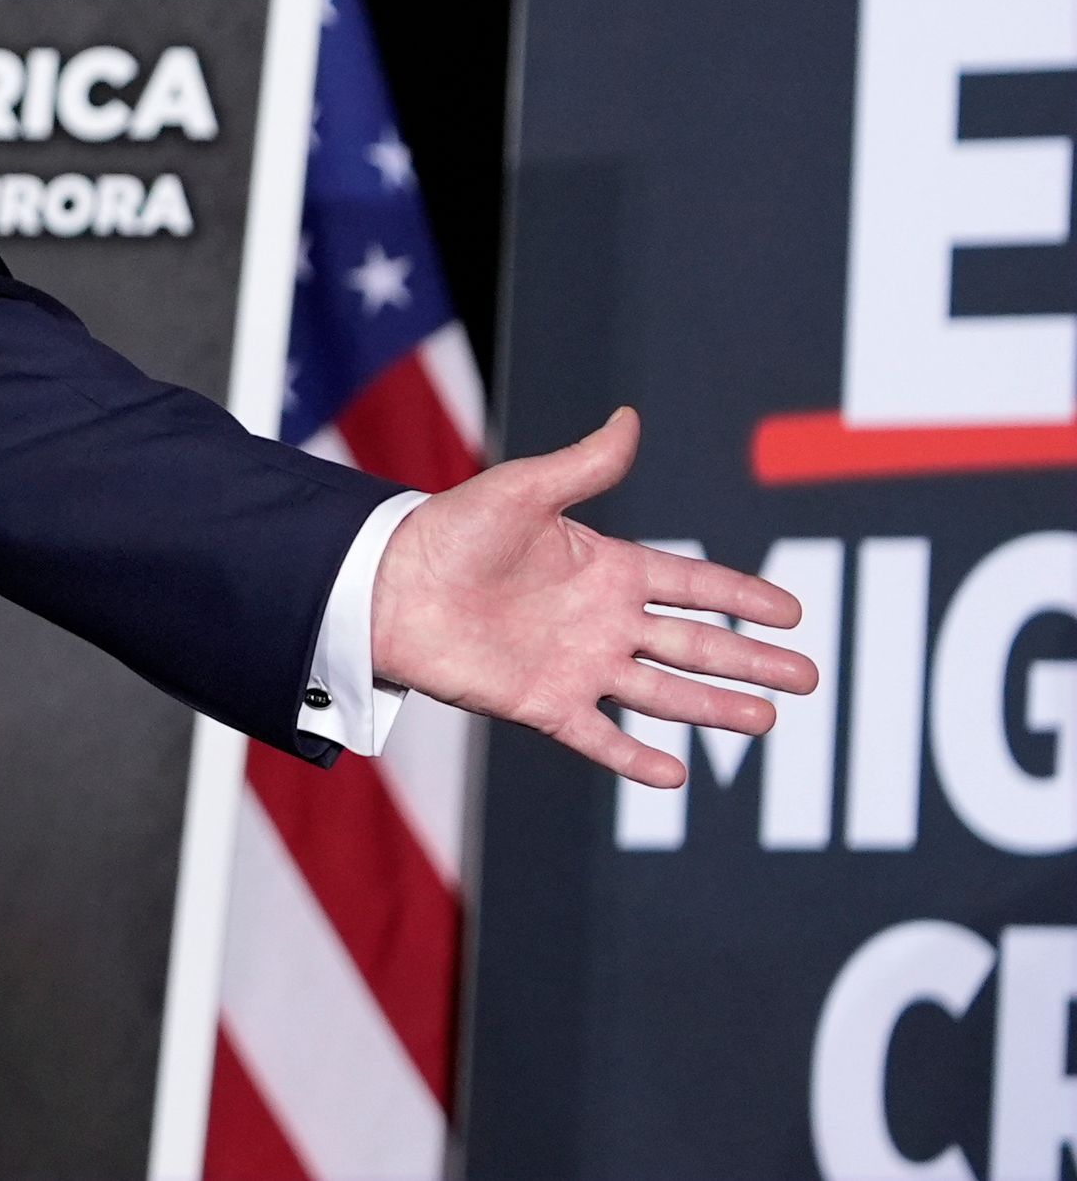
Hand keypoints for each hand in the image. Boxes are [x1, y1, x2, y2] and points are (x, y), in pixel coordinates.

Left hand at [371, 406, 815, 787]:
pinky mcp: (542, 702)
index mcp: (605, 567)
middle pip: (694, 645)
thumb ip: (583, 467)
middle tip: (810, 678)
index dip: (742, 597)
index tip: (793, 612)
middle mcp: (601, 621)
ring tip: (769, 721)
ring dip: (714, 709)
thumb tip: (629, 418)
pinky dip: (635, 757)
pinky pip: (598, 736)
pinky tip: (676, 776)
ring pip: (663, 693)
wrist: (384, 586)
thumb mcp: (522, 491)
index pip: (692, 584)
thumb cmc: (447, 531)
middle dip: (751, 661)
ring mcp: (577, 664)